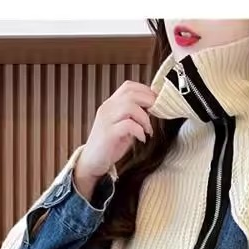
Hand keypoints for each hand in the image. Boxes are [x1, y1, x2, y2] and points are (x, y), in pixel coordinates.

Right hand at [73, 80, 157, 196]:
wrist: (91, 162)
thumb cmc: (109, 146)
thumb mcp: (123, 127)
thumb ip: (134, 118)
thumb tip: (152, 111)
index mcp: (111, 104)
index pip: (128, 87)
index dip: (145, 90)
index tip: (157, 101)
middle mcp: (107, 108)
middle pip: (130, 93)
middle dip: (149, 101)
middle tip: (157, 113)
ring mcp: (106, 120)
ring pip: (130, 106)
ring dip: (144, 118)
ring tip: (148, 129)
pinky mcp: (108, 133)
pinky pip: (128, 125)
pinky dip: (139, 131)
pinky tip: (142, 138)